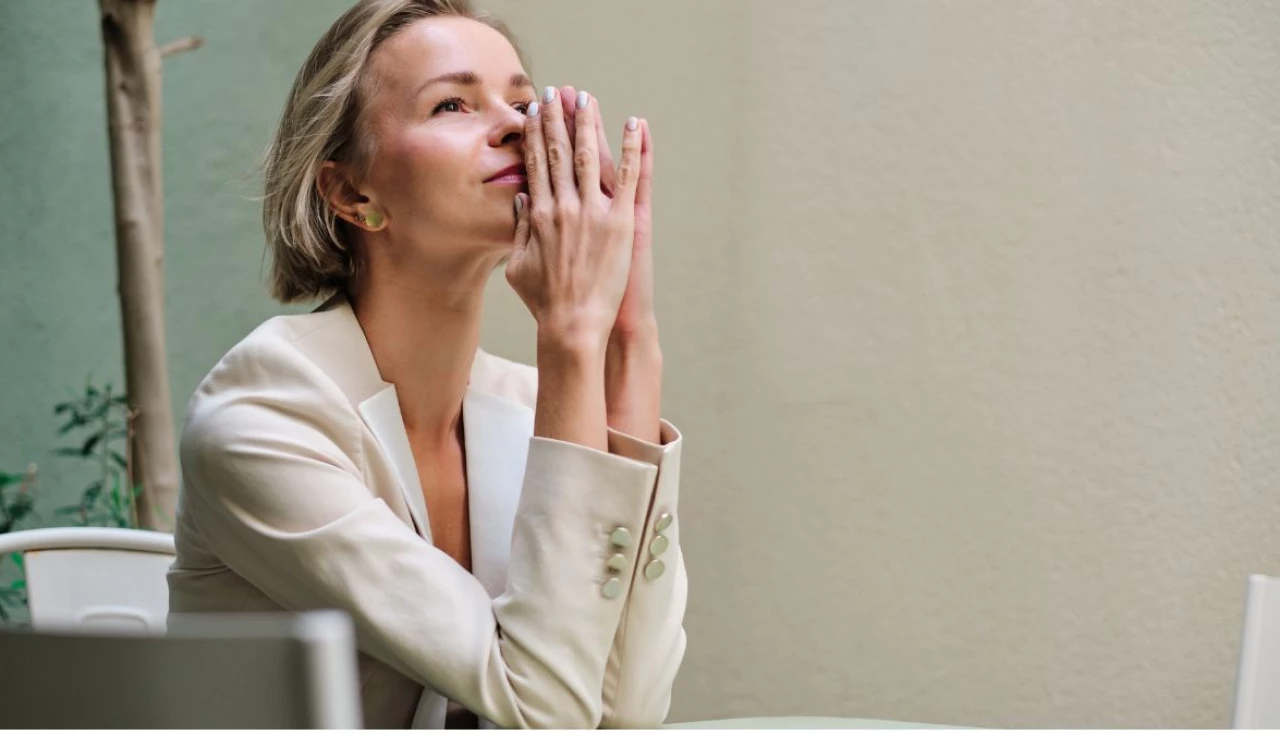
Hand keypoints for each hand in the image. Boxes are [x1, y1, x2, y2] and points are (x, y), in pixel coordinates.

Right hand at [506, 88, 645, 350]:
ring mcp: (594, 212)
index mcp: (540, 214)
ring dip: (589, 124)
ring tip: (587, 99)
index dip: (536, 134)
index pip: (536, 163)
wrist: (573, 324)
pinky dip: (633, 148)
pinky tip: (634, 124)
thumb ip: (519, 229)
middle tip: (557, 92)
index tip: (534, 111)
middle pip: (560, 152)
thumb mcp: (518, 265)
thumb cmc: (545, 301)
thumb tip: (521, 199)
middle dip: (558, 119)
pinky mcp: (621, 222)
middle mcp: (565, 206)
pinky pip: (631, 177)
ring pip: (592, 156)